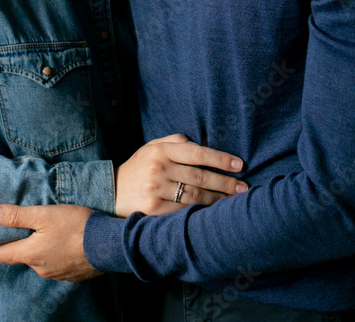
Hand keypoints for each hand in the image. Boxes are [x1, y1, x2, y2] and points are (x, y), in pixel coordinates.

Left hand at [0, 203, 99, 281]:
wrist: (108, 243)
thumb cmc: (74, 226)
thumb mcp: (43, 214)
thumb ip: (16, 216)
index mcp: (30, 255)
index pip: (2, 255)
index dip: (2, 241)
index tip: (10, 228)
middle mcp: (41, 269)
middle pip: (23, 256)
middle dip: (26, 242)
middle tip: (36, 224)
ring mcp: (57, 274)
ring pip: (42, 261)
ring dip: (45, 247)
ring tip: (56, 230)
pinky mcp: (73, 275)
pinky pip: (59, 265)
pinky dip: (60, 254)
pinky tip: (69, 241)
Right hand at [115, 133, 246, 216]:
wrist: (110, 190)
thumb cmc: (139, 166)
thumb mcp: (152, 146)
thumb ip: (175, 141)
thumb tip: (199, 143)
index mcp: (161, 150)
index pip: (196, 153)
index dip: (220, 159)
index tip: (239, 164)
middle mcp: (159, 168)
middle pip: (199, 177)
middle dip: (225, 183)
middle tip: (244, 187)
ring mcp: (155, 189)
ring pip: (194, 196)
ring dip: (217, 200)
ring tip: (234, 201)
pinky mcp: (153, 209)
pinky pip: (182, 211)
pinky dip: (200, 212)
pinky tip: (213, 212)